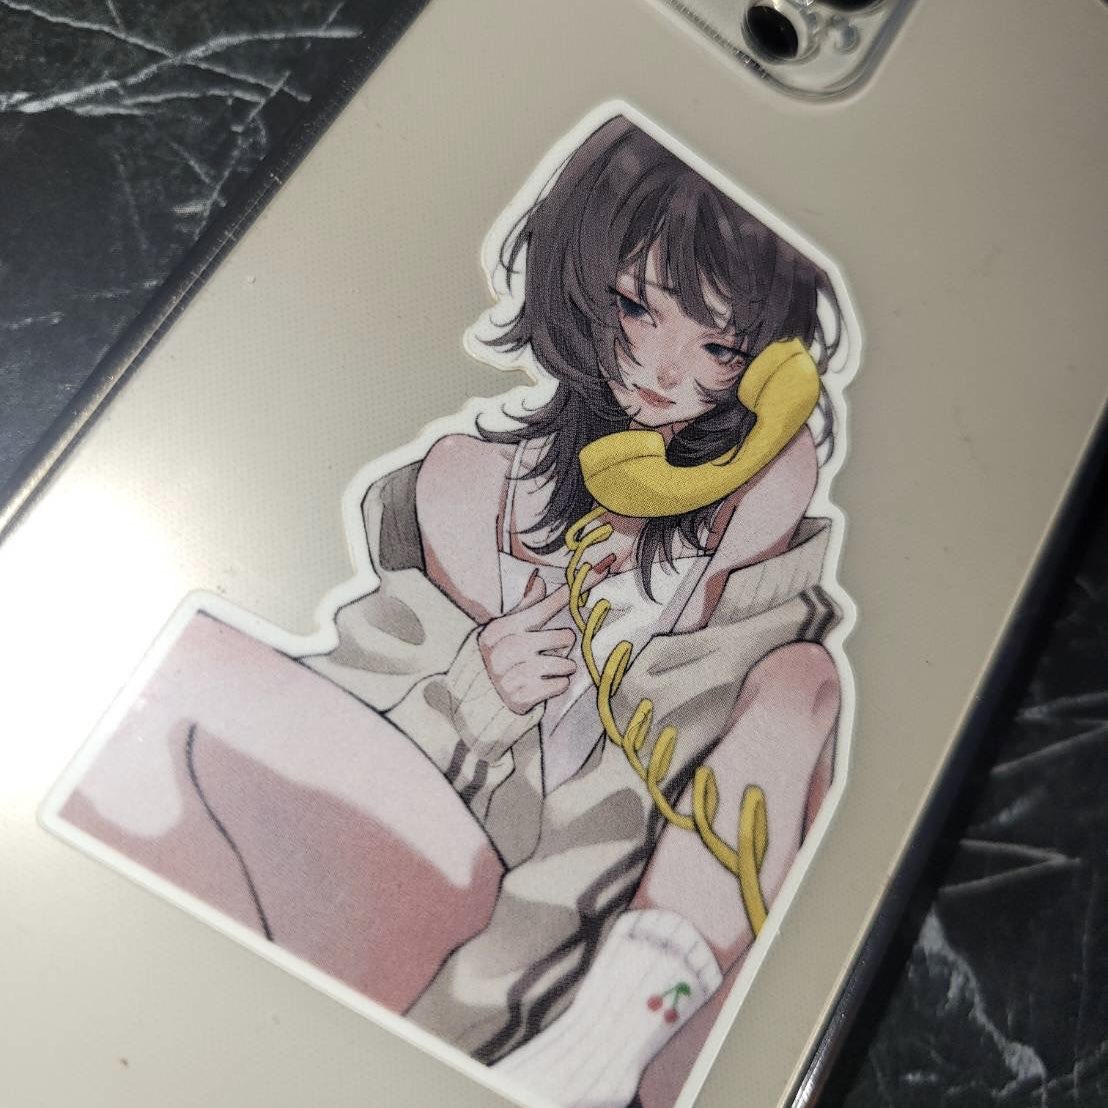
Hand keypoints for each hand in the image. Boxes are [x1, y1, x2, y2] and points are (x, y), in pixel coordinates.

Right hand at [478, 560, 611, 714]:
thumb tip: (538, 579)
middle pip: (563, 638)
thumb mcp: (506, 630)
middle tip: (553, 649)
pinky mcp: (522, 697)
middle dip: (564, 644)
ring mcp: (513, 674)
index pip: (543, 607)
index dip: (570, 593)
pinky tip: (545, 684)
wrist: (481, 697)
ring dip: (563, 667)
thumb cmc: (501, 657)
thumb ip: (525, 606)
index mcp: (503, 628)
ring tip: (549, 669)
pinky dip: (558, 685)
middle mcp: (506, 649)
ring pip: (564, 663)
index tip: (597, 573)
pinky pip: (560, 685)